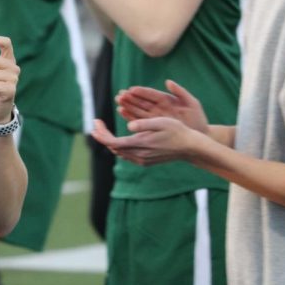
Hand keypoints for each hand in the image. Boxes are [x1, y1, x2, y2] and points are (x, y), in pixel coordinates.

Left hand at [91, 117, 210, 166]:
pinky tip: (118, 138)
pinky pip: (127, 155)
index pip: (112, 142)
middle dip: (102, 135)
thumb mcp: (161, 122)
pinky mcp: (146, 162)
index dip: (101, 134)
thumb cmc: (177, 131)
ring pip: (119, 152)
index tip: (95, 122)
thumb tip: (128, 126)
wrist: (189, 148)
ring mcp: (142, 160)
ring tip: (103, 129)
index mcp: (140, 144)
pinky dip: (119, 146)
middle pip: (113, 147)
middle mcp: (138, 155)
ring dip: (109, 141)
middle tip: (96, 123)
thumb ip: (143, 124)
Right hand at [116, 79, 208, 132]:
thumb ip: (181, 92)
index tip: (131, 89)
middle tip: (119, 95)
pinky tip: (122, 112)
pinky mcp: (153, 126)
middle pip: (142, 101)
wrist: (200, 135)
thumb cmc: (198, 118)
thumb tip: (168, 82)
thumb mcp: (192, 103)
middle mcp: (159, 108)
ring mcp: (155, 117)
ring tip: (118, 102)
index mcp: (167, 100)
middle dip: (130, 98)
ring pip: (139, 110)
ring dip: (128, 106)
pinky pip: (139, 120)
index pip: (152, 94)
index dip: (142, 92)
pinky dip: (131, 117)